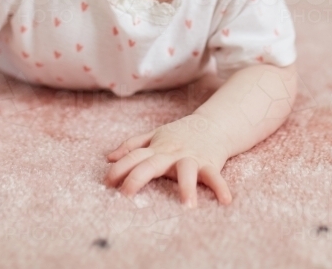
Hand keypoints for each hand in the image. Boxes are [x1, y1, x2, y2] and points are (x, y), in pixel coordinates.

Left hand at [104, 114, 232, 207]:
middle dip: (137, 178)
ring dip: (186, 187)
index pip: (133, 157)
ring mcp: (191, 158)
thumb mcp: (155, 135)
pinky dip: (220, 187)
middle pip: (151, 164)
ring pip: (187, 171)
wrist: (214, 125)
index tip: (106, 184)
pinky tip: (225, 200)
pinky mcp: (210, 164)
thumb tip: (109, 158)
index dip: (119, 169)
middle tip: (125, 196)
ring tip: (187, 206)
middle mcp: (171, 154)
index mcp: (156, 149)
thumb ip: (132, 145)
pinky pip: (215, 177)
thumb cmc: (180, 134)